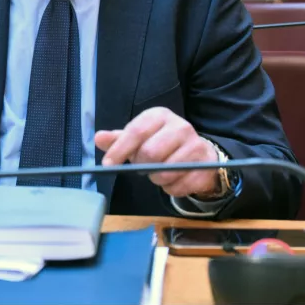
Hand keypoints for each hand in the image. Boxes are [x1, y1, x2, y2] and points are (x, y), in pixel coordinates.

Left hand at [94, 107, 220, 197]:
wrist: (198, 153)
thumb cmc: (161, 143)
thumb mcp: (139, 137)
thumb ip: (118, 139)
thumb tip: (98, 138)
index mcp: (160, 115)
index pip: (136, 131)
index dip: (119, 149)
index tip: (107, 165)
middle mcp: (180, 127)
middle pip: (150, 153)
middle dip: (141, 166)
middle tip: (143, 167)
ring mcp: (196, 146)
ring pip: (165, 172)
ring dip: (156, 179)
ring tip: (158, 172)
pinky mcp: (205, 166)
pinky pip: (179, 186)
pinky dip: (170, 188)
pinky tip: (173, 180)